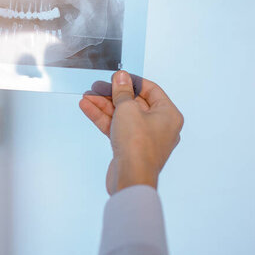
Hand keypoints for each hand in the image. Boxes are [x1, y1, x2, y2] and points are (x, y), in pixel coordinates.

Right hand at [79, 71, 183, 194]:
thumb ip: (122, 91)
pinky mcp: (130, 148)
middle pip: (134, 103)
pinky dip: (103, 118)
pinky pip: (117, 128)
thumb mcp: (128, 109)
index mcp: (168, 115)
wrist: (131, 177)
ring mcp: (144, 138)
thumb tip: (121, 77)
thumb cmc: (138, 146)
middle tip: (97, 87)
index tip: (117, 77)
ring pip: (122, 116)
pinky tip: (88, 108)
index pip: (151, 90)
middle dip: (112, 95)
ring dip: (104, 106)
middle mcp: (160, 126)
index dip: (132, 82)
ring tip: (87, 96)